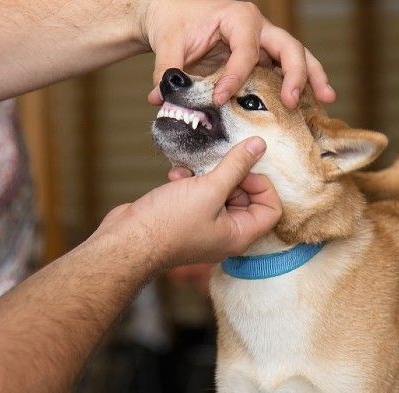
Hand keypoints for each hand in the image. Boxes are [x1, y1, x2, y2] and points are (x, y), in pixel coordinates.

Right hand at [96, 137, 281, 267]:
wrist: (127, 240)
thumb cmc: (169, 224)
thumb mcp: (209, 189)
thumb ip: (236, 166)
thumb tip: (259, 146)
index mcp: (240, 235)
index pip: (271, 209)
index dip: (262, 184)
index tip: (243, 169)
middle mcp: (226, 233)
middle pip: (246, 198)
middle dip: (230, 176)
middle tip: (215, 167)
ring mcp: (205, 226)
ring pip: (219, 192)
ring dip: (206, 176)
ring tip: (191, 173)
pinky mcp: (186, 218)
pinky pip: (198, 195)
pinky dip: (189, 182)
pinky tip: (175, 177)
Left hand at [139, 0, 335, 107]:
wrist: (174, 11)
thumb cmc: (174, 20)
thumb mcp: (168, 43)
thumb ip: (166, 70)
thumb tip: (160, 98)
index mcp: (238, 18)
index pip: (245, 52)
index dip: (234, 78)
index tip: (220, 99)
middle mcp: (257, 26)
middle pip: (287, 47)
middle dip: (295, 74)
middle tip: (291, 101)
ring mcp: (264, 40)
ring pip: (296, 55)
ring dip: (312, 77)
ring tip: (327, 99)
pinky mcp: (262, 54)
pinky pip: (286, 66)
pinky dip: (302, 81)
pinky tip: (316, 100)